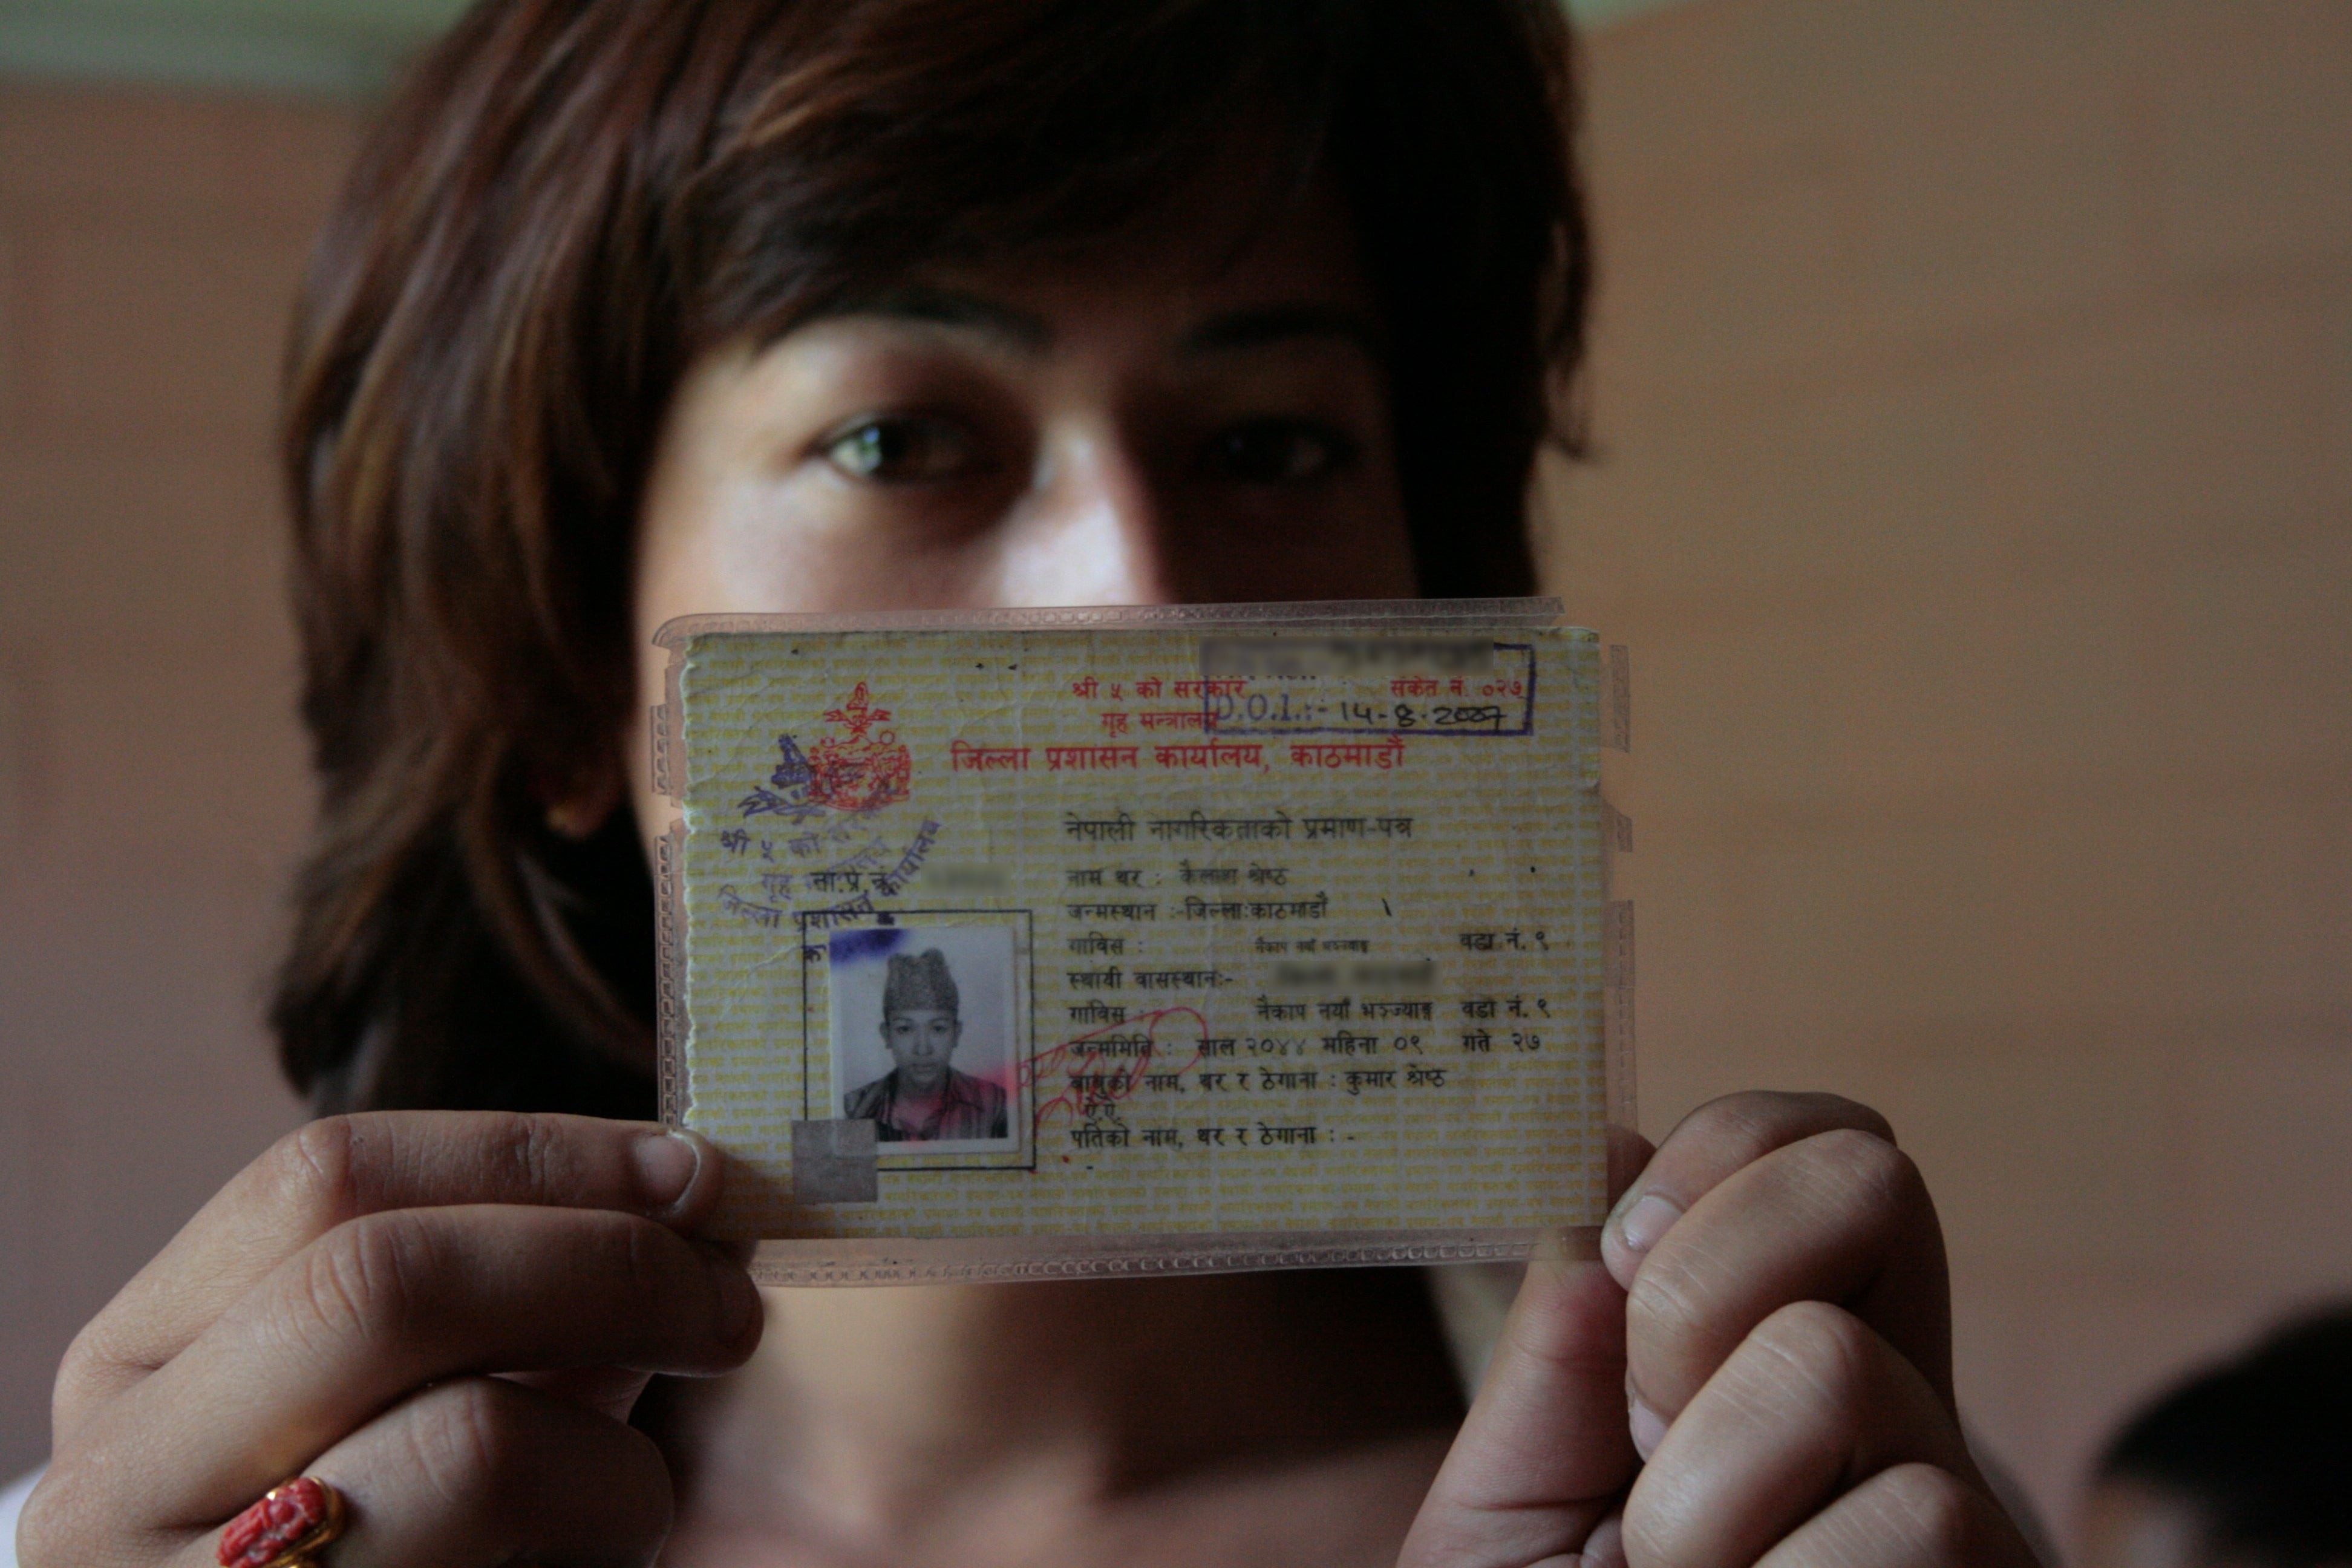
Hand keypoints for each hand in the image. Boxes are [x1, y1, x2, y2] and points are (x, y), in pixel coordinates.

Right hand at [19, 1112, 760, 1567]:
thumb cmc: (415, 1559)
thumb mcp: (408, 1412)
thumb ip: (498, 1308)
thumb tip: (677, 1190)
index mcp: (138, 1366)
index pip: (326, 1177)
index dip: (534, 1154)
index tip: (687, 1170)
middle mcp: (114, 1481)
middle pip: (383, 1281)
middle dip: (603, 1265)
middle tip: (730, 1308)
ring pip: (470, 1442)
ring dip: (618, 1460)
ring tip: (637, 1505)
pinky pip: (513, 1559)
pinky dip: (604, 1542)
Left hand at [1400, 1092, 2038, 1567]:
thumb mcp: (1507, 1512)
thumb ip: (1549, 1350)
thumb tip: (1601, 1147)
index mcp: (1773, 1368)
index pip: (1822, 1144)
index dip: (1724, 1151)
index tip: (1627, 1256)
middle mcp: (1895, 1415)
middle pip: (1874, 1176)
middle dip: (1709, 1277)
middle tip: (1647, 1425)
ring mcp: (1961, 1511)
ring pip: (1841, 1368)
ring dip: (1703, 1489)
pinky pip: (1910, 1515)